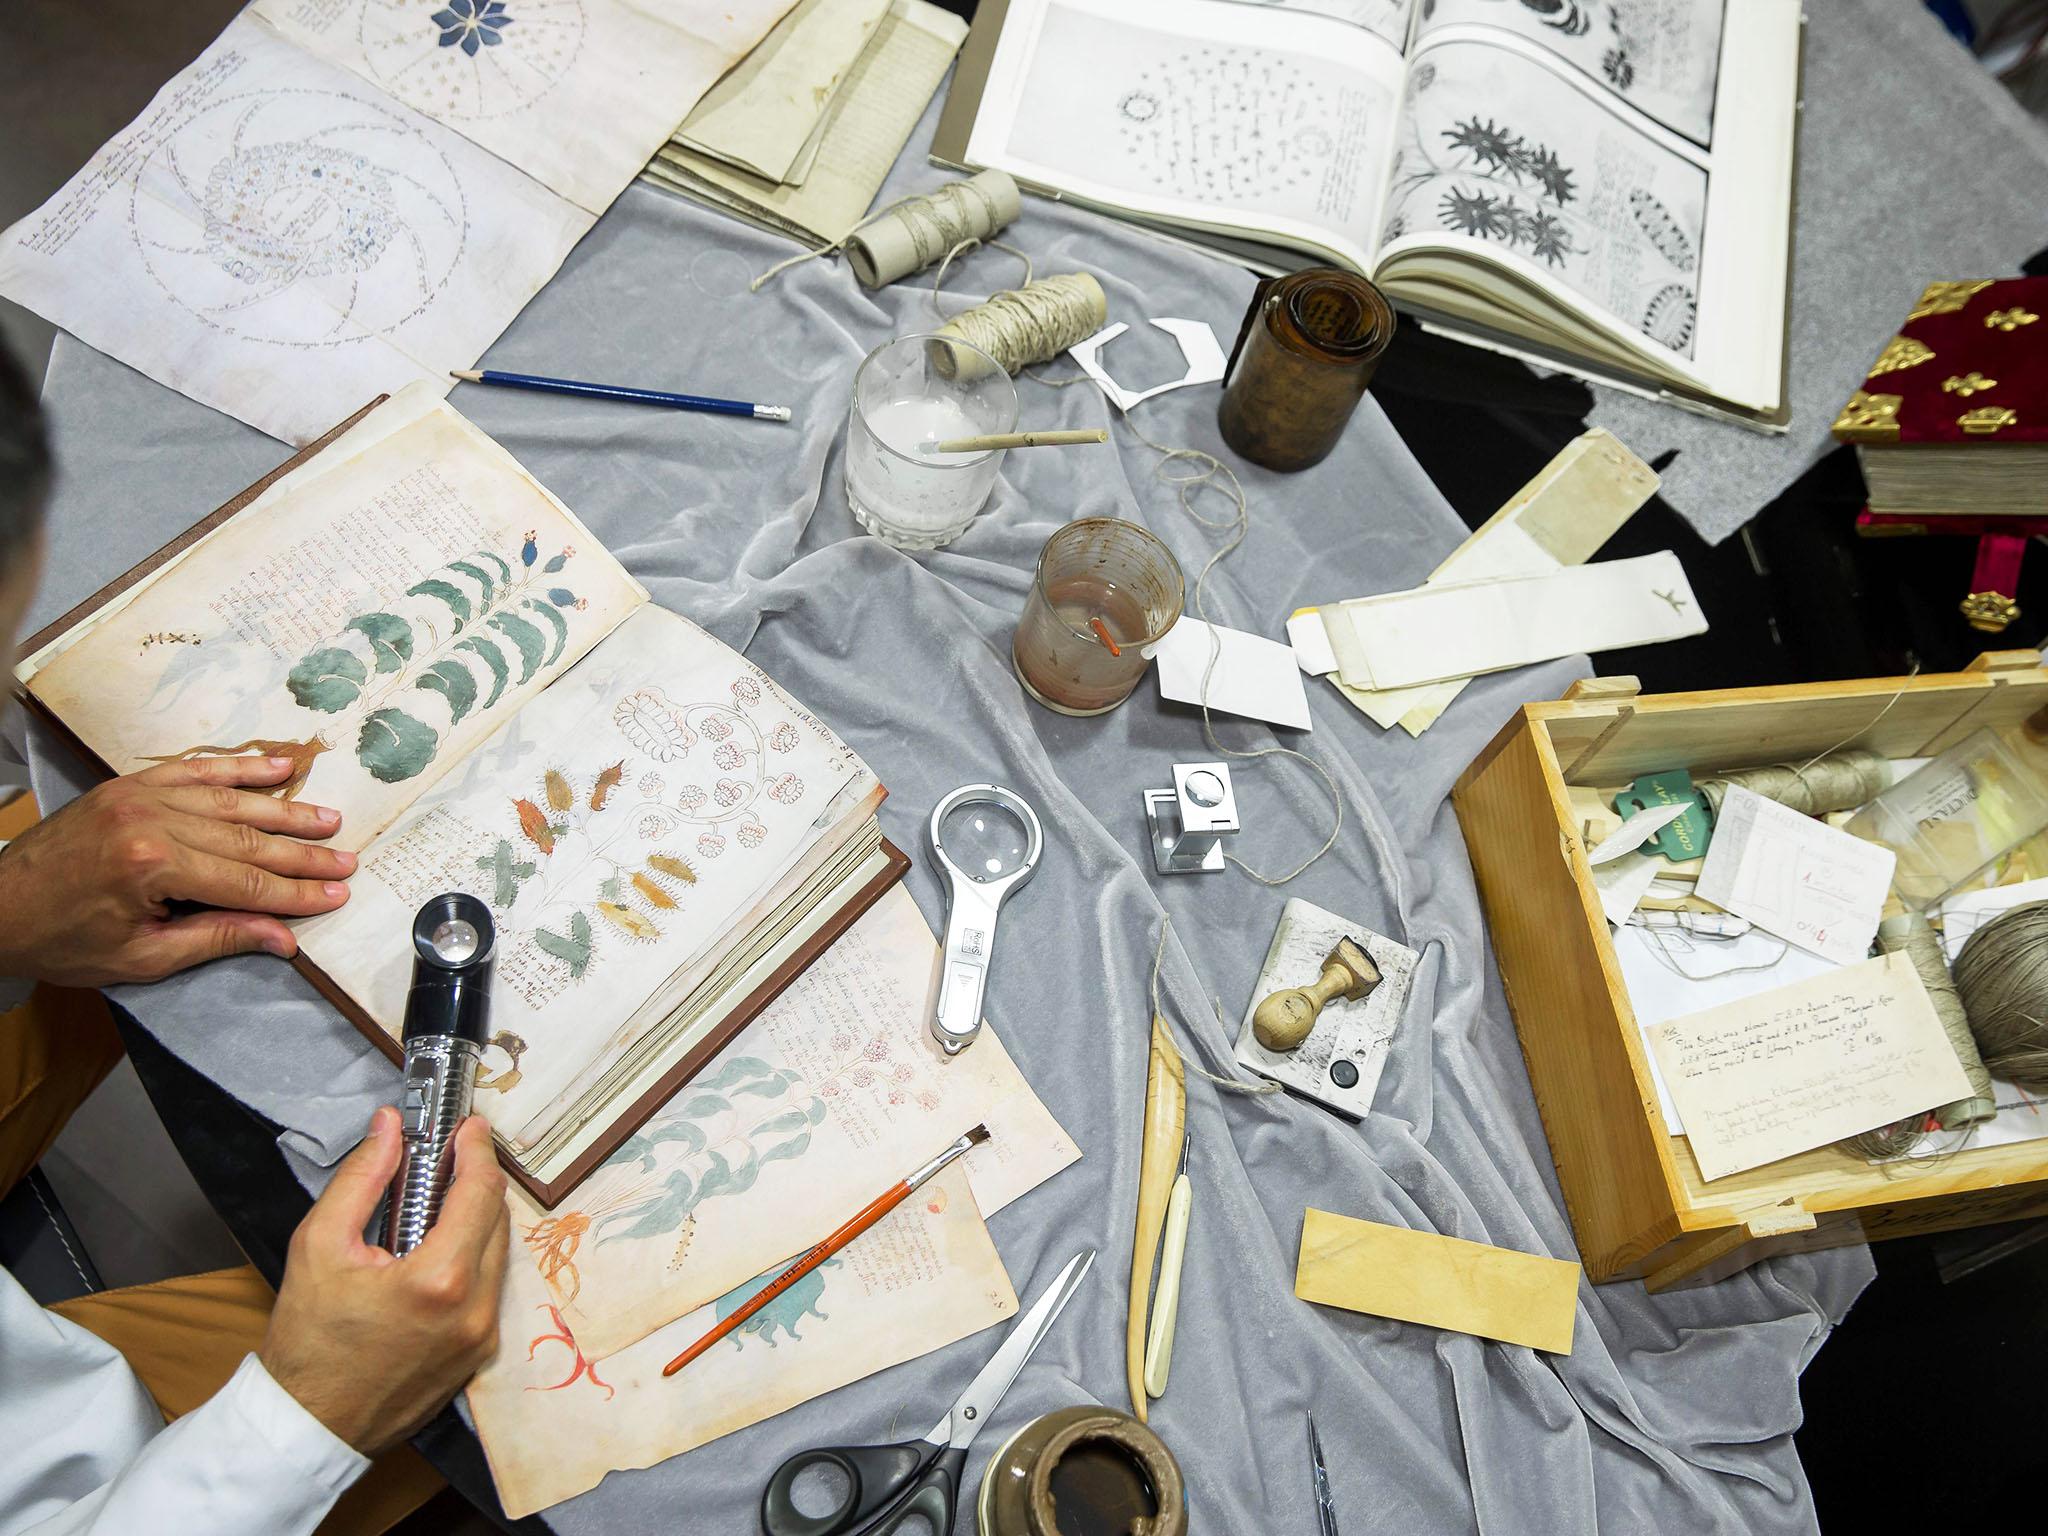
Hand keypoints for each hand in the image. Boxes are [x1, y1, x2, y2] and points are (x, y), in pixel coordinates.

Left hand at [0, 755, 351, 984]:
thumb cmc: (62, 940)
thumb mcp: (140, 957)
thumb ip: (216, 938)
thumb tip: (284, 938)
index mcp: (150, 865)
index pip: (243, 880)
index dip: (295, 892)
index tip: (338, 895)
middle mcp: (150, 819)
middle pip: (245, 838)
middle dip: (301, 854)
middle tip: (347, 860)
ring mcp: (140, 794)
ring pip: (229, 800)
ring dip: (284, 809)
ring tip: (329, 819)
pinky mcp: (129, 783)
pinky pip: (196, 770)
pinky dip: (240, 769)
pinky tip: (279, 767)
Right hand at [260, 1108, 509, 1456]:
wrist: (310, 1423)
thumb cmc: (308, 1339)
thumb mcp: (319, 1245)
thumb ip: (361, 1179)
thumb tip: (390, 1127)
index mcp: (440, 1280)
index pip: (480, 1193)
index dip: (477, 1151)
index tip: (470, 1127)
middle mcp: (475, 1309)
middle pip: (498, 1221)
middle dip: (478, 1183)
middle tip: (449, 1159)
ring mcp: (483, 1336)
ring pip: (500, 1254)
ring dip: (477, 1221)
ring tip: (439, 1202)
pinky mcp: (480, 1354)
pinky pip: (492, 1288)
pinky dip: (474, 1260)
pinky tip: (439, 1250)